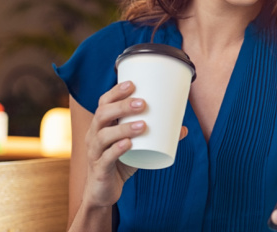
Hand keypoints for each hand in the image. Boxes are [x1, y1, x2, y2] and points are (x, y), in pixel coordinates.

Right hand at [81, 81, 187, 208]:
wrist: (103, 192)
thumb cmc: (120, 162)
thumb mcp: (138, 146)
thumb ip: (157, 137)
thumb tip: (183, 128)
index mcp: (101, 125)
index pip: (103, 103)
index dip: (116, 92)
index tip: (132, 84)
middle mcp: (94, 136)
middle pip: (102, 115)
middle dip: (122, 106)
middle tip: (143, 103)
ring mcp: (94, 153)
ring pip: (103, 136)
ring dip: (123, 128)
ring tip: (143, 125)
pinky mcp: (99, 170)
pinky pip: (105, 158)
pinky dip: (117, 150)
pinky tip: (128, 144)